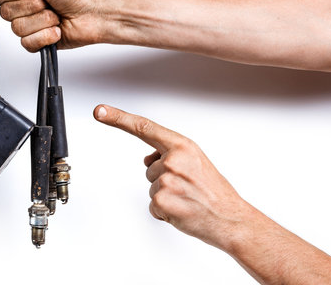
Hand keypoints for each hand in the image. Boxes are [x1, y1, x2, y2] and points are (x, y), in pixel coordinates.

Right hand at [0, 0, 105, 51]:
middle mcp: (24, 6)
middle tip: (48, 2)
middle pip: (6, 13)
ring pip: (18, 29)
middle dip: (32, 6)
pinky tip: (57, 30)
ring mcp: (31, 26)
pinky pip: (27, 44)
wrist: (95, 14)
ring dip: (42, 21)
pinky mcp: (38, 42)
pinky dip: (45, 37)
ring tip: (56, 16)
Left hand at [93, 104, 251, 250]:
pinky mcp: (161, 201)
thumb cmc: (214, 191)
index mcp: (182, 146)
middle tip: (188, 188)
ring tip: (188, 199)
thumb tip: (148, 159)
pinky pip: (152, 206)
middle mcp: (173, 160)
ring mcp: (166, 180)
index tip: (100, 111)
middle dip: (163, 179)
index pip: (144, 128)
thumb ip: (170, 154)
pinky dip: (164, 212)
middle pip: (149, 168)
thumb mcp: (196, 161)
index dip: (118, 118)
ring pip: (151, 187)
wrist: (230, 219)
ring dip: (165, 196)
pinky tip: (182, 211)